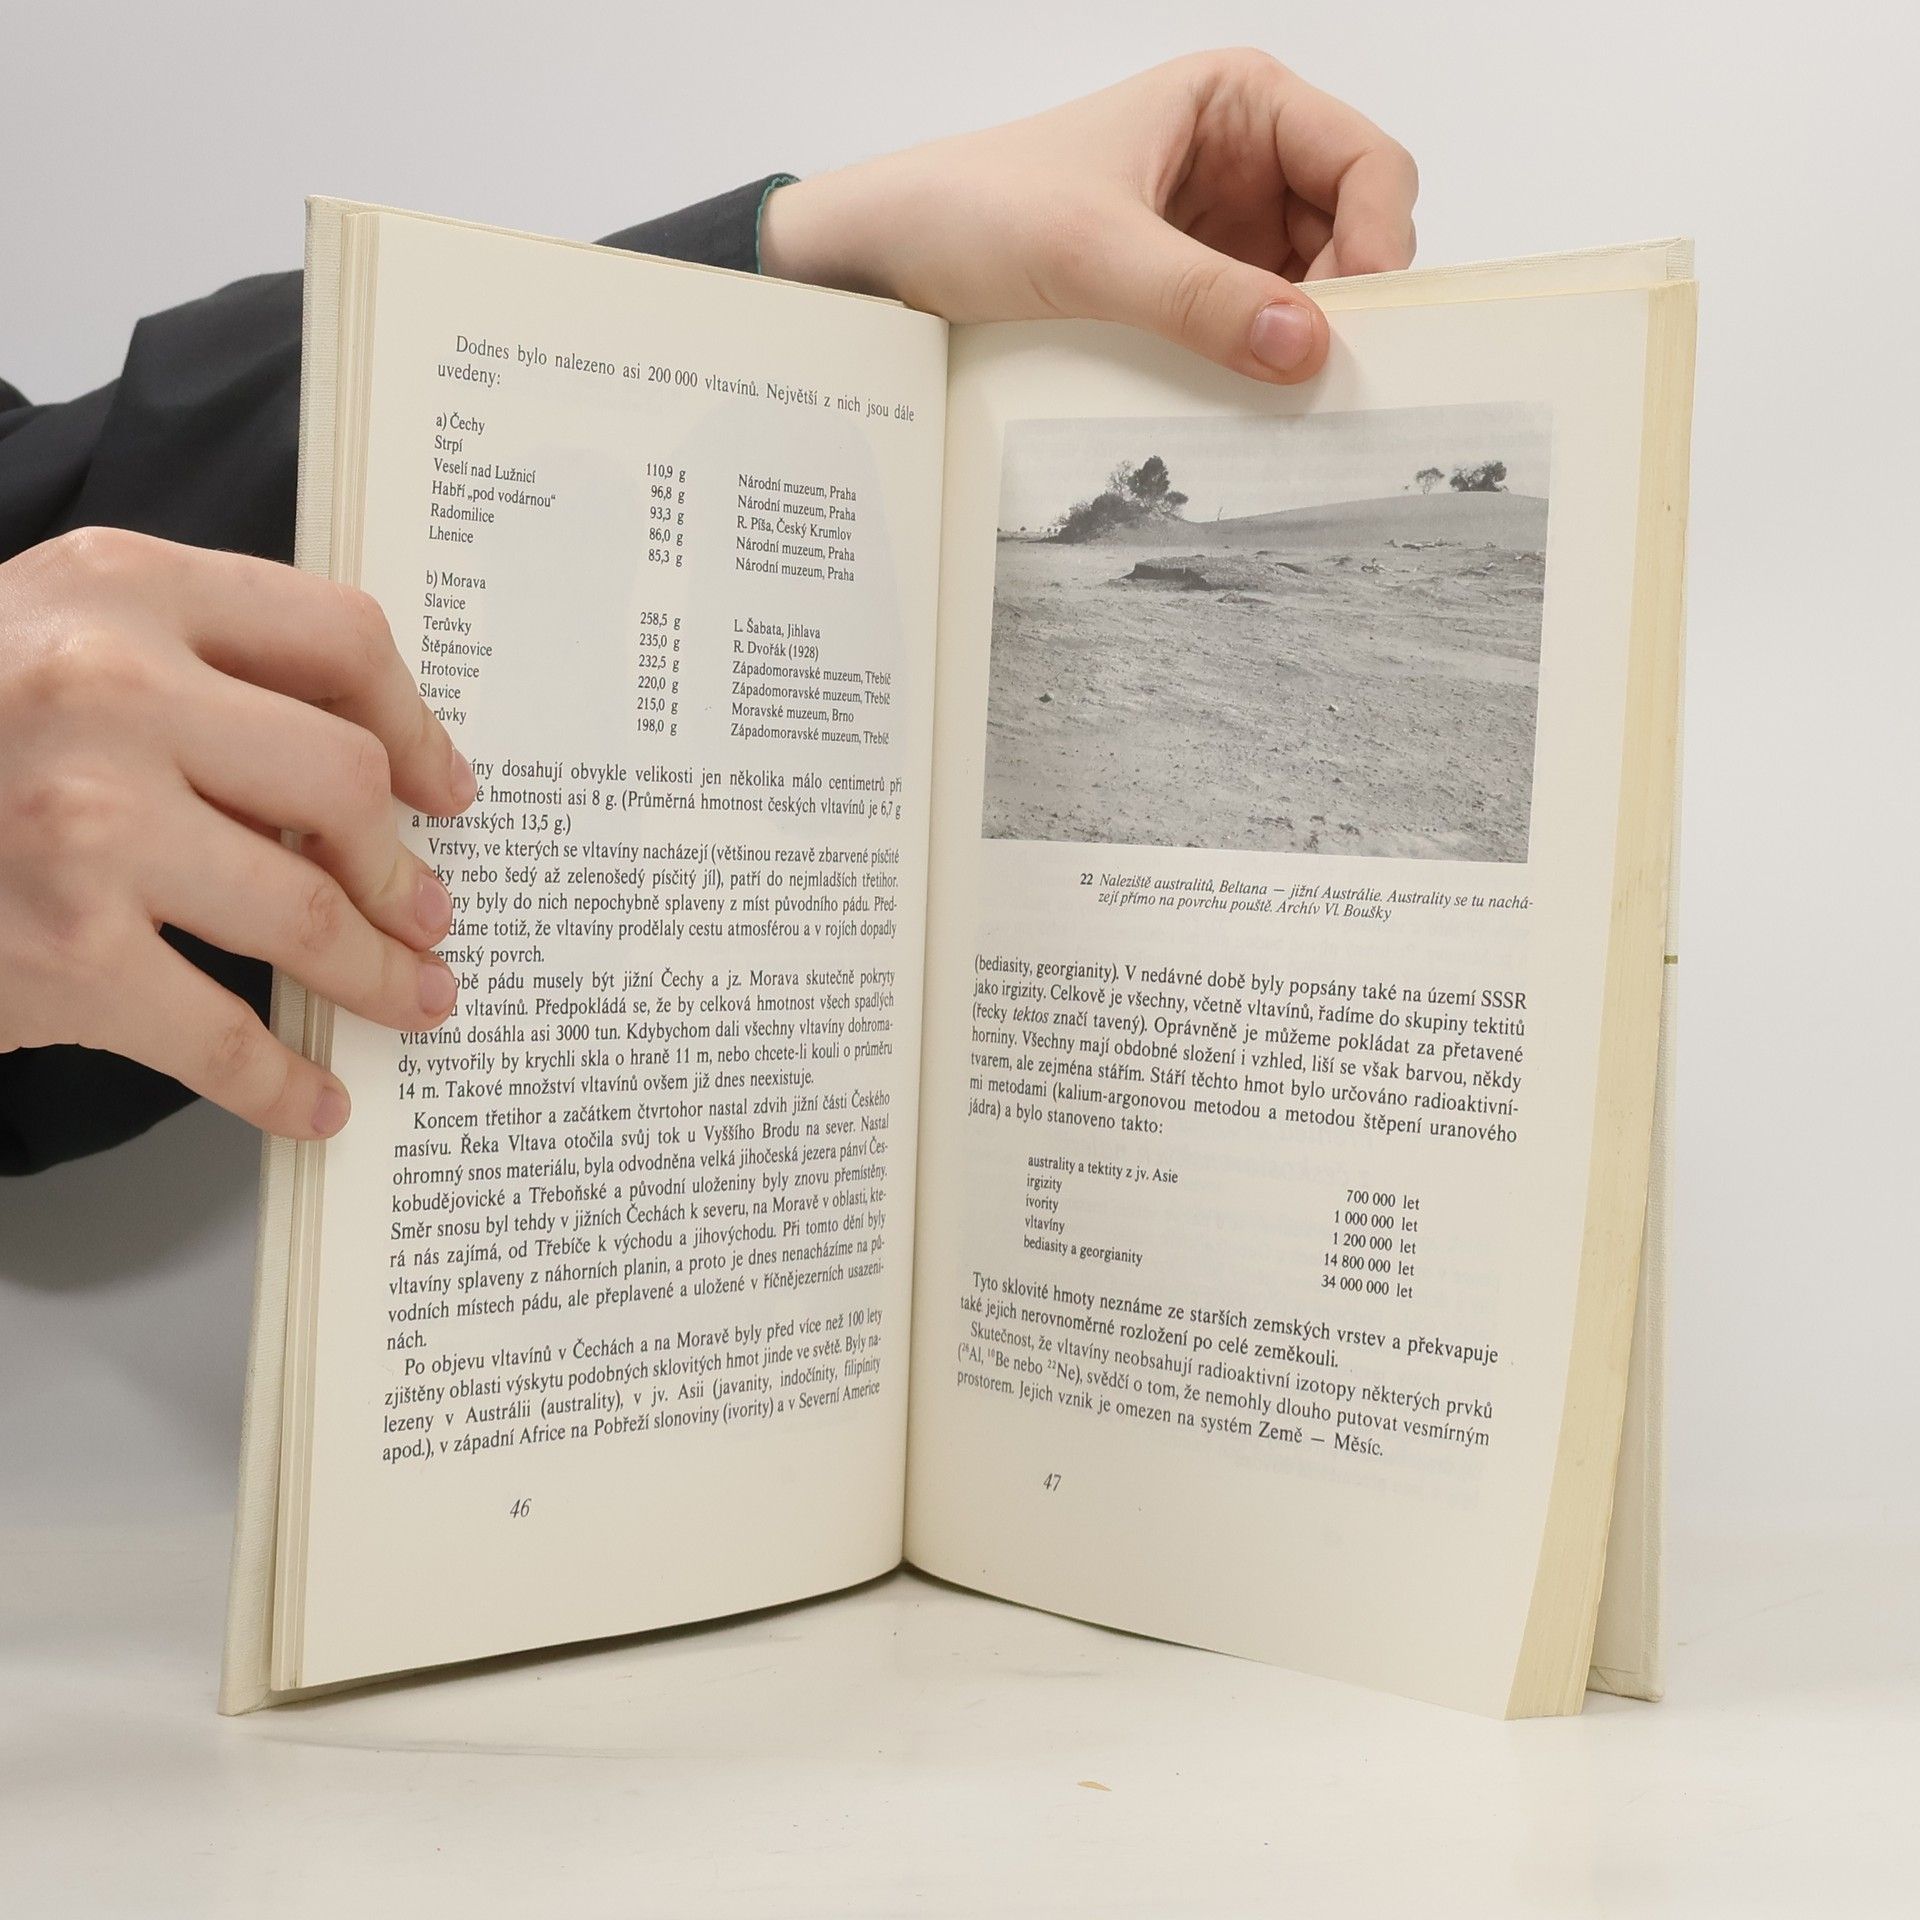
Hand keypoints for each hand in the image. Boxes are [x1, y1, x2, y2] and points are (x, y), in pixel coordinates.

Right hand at [0, 528, 475, 1139]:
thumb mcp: (53, 632)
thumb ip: (195, 664)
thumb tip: (363, 773)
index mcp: (121, 587)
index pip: (336, 637)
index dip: (413, 726)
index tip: (442, 789)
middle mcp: (107, 690)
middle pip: (342, 784)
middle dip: (402, 870)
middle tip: (429, 915)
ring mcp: (85, 824)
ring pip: (308, 911)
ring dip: (380, 974)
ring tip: (413, 998)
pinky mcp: (63, 951)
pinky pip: (224, 1035)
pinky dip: (284, 1083)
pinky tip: (316, 1099)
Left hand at [759, 49, 1417, 385]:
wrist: (889, 255)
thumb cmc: (975, 210)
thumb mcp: (1093, 252)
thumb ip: (1202, 298)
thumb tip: (1309, 346)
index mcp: (1238, 103)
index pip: (1367, 164)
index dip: (1378, 243)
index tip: (1353, 324)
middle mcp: (1243, 160)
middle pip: (1353, 234)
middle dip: (1349, 304)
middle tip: (1322, 379)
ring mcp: (1220, 230)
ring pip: (1312, 291)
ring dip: (1306, 344)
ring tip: (1281, 400)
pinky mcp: (1188, 290)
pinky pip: (1255, 329)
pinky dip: (1261, 365)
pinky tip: (1245, 402)